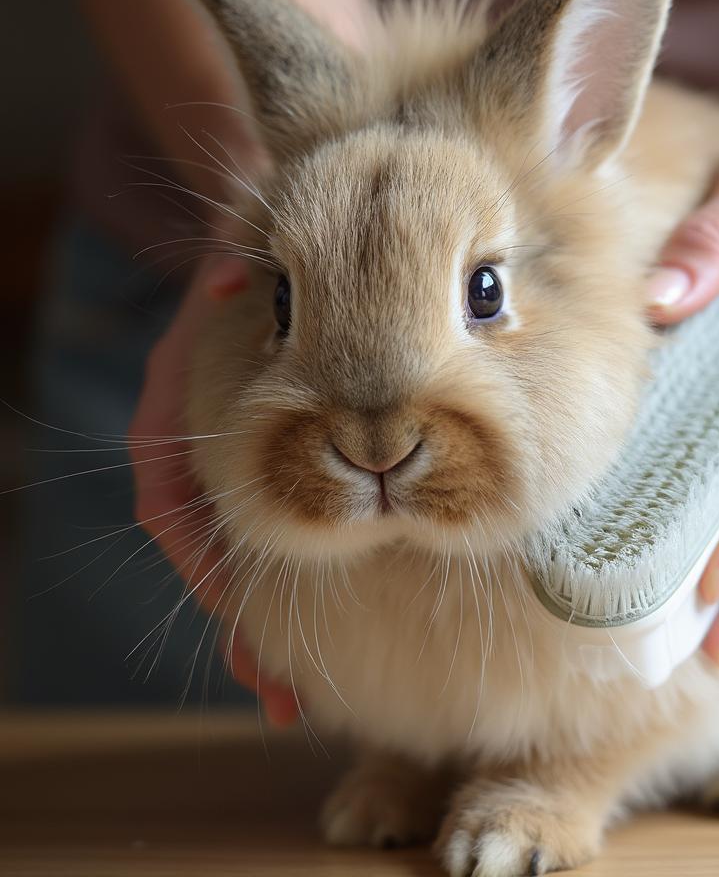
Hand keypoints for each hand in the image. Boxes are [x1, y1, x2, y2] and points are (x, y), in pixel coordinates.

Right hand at [128, 256, 299, 723]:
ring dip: (266, 628)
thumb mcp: (237, 254)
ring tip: (295, 695)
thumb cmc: (251, 256)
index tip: (234, 600)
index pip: (169, 495)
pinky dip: (293, 591)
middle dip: (241, 621)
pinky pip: (275, 544)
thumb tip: (225, 285)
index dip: (199, 552)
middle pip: (208, 552)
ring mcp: (238, 468)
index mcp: (176, 408)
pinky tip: (324, 636)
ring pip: (242, 562)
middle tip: (276, 687)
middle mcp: (201, 450)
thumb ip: (228, 269)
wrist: (266, 246)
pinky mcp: (277, 473)